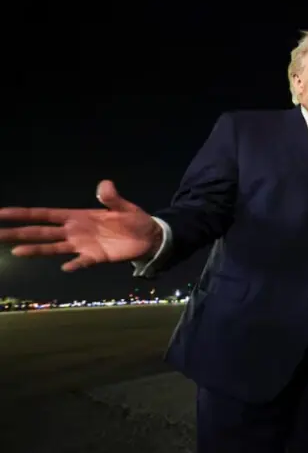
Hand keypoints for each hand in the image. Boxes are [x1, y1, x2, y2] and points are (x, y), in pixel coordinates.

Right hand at [0, 180, 161, 271]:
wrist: (148, 236)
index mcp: (76, 216)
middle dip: (18, 232)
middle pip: (41, 232)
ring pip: (54, 248)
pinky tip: (65, 267)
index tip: (1, 213)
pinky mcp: (96, 257)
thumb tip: (104, 184)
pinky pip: (82, 262)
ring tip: (16, 251)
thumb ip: (112, 198)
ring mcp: (83, 245)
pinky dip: (74, 264)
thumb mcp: (124, 206)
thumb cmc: (132, 219)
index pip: (45, 215)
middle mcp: (74, 231)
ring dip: (36, 250)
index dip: (24, 214)